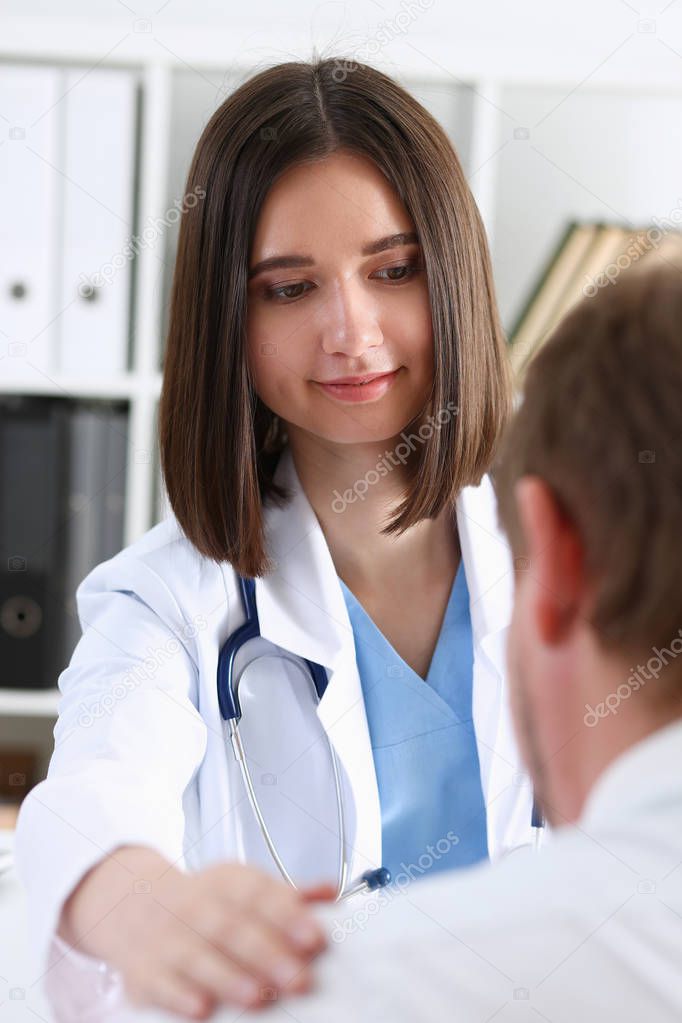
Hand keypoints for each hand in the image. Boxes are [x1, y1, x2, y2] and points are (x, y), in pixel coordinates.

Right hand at [61, 849, 335, 1019]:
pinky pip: (160, 983)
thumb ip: (287, 896)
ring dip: (228, 977)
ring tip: (258, 997)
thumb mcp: (243, 889)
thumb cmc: (205, 902)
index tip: (316, 938)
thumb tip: (332, 893)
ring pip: (198, 955)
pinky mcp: (144, 971)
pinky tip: (202, 1010)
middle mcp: (195, 905)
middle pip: (232, 927)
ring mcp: (167, 938)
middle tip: (299, 980)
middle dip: (267, 953)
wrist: (133, 904)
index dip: (288, 915)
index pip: (259, 894)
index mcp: (227, 882)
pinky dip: (179, 996)